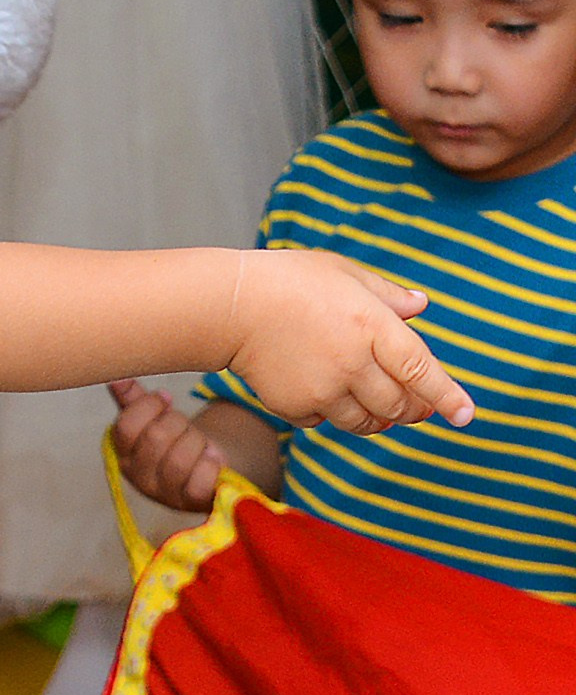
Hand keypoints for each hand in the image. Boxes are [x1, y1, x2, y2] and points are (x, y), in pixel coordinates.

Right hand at [108, 380, 223, 511]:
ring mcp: (164, 494)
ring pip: (179, 460)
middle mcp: (139, 477)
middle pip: (155, 438)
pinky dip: (210, 464)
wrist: (208, 468)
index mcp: (123, 453)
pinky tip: (211, 459)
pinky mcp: (191, 502)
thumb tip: (116, 379)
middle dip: (178, 422)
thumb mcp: (154, 418)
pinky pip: (200, 481)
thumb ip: (133, 399)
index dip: (149, 406)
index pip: (125, 426)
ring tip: (199, 443)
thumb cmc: (177, 440)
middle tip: (184, 425)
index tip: (165, 399)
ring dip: (196, 442)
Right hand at [225, 247, 470, 435]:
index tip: (465, 415)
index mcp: (371, 325)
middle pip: (399, 405)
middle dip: (412, 408)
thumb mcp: (342, 272)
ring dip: (377, 415)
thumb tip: (421, 306)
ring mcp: (324, 389)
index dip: (448, 396)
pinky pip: (328, 422)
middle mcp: (352, 362)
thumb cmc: (288, 280)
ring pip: (368, 421)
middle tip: (414, 404)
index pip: (422, 370)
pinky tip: (320, 387)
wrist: (230, 305)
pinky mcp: (298, 407)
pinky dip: (332, 412)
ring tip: (370, 397)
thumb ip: (386, 294)